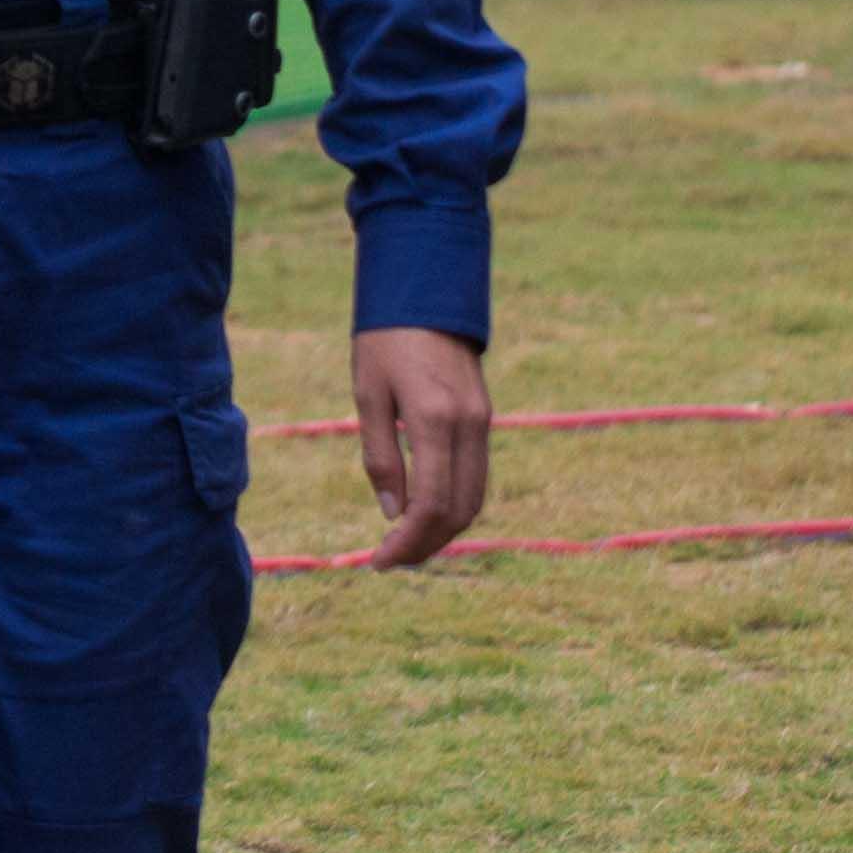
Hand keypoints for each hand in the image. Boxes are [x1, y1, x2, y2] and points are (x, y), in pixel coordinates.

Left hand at [348, 327, 491, 567]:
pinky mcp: (484, 417)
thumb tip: (393, 514)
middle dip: (426, 544)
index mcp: (435, 419)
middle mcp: (468, 424)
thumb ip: (381, 457)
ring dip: (443, 530)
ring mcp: (482, 421)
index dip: (407, 542)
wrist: (426, 291)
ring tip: (404, 542)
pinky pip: (476, 476)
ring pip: (475, 498)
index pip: (431, 504)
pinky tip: (424, 510)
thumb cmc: (385, 340)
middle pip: (460, 511)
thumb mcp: (368, 395)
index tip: (378, 560)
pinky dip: (454, 504)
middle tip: (389, 558)